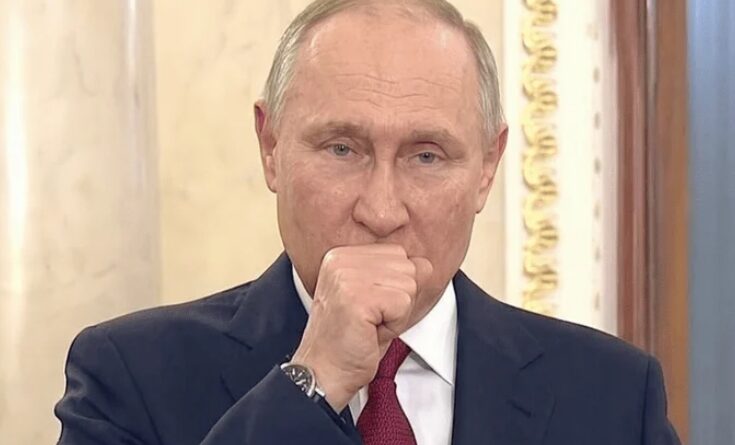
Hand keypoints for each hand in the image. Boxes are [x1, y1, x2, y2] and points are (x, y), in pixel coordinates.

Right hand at [291, 244, 432, 411]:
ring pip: (409, 285)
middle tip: (371, 320)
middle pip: (407, 267)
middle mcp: (342, 260)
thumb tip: (426, 264)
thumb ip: (396, 276)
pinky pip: (403, 303)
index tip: (370, 307)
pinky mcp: (357, 297)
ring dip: (397, 314)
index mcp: (342, 256)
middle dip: (399, 299)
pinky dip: (395, 324)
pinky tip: (370, 332)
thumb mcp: (374, 299)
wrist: (324, 373)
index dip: (395, 287)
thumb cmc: (349, 341)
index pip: (398, 254)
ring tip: (370, 326)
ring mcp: (347, 276)